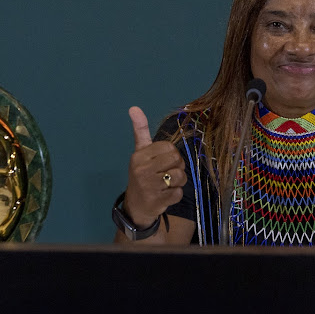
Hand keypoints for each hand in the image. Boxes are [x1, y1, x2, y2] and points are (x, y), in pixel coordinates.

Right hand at [122, 106, 186, 228]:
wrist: (136, 206)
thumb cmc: (142, 175)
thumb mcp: (140, 152)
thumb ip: (140, 130)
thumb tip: (134, 107)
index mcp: (139, 156)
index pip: (170, 148)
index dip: (172, 155)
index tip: (163, 162)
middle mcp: (142, 170)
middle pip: (177, 160)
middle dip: (177, 167)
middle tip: (167, 173)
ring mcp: (149, 186)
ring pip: (180, 176)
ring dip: (178, 182)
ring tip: (167, 185)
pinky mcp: (157, 201)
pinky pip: (179, 193)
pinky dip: (176, 195)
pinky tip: (165, 195)